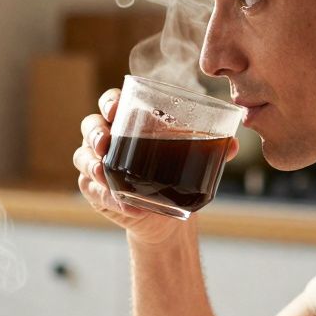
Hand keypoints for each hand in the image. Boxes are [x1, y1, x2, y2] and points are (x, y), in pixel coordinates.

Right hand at [74, 89, 238, 245]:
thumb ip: (209, 149)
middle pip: (90, 126)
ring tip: (105, 174)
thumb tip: (233, 145)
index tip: (115, 109)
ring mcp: (96, 164)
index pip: (110, 103)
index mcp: (127, 121)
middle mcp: (107, 139)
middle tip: (105, 144)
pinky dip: (108, 197)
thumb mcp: (190, 157)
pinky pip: (93, 191)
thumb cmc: (172, 173)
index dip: (109, 102)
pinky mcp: (95, 191)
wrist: (163, 213)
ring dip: (92, 165)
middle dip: (94, 134)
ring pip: (82, 158)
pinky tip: (125, 204)